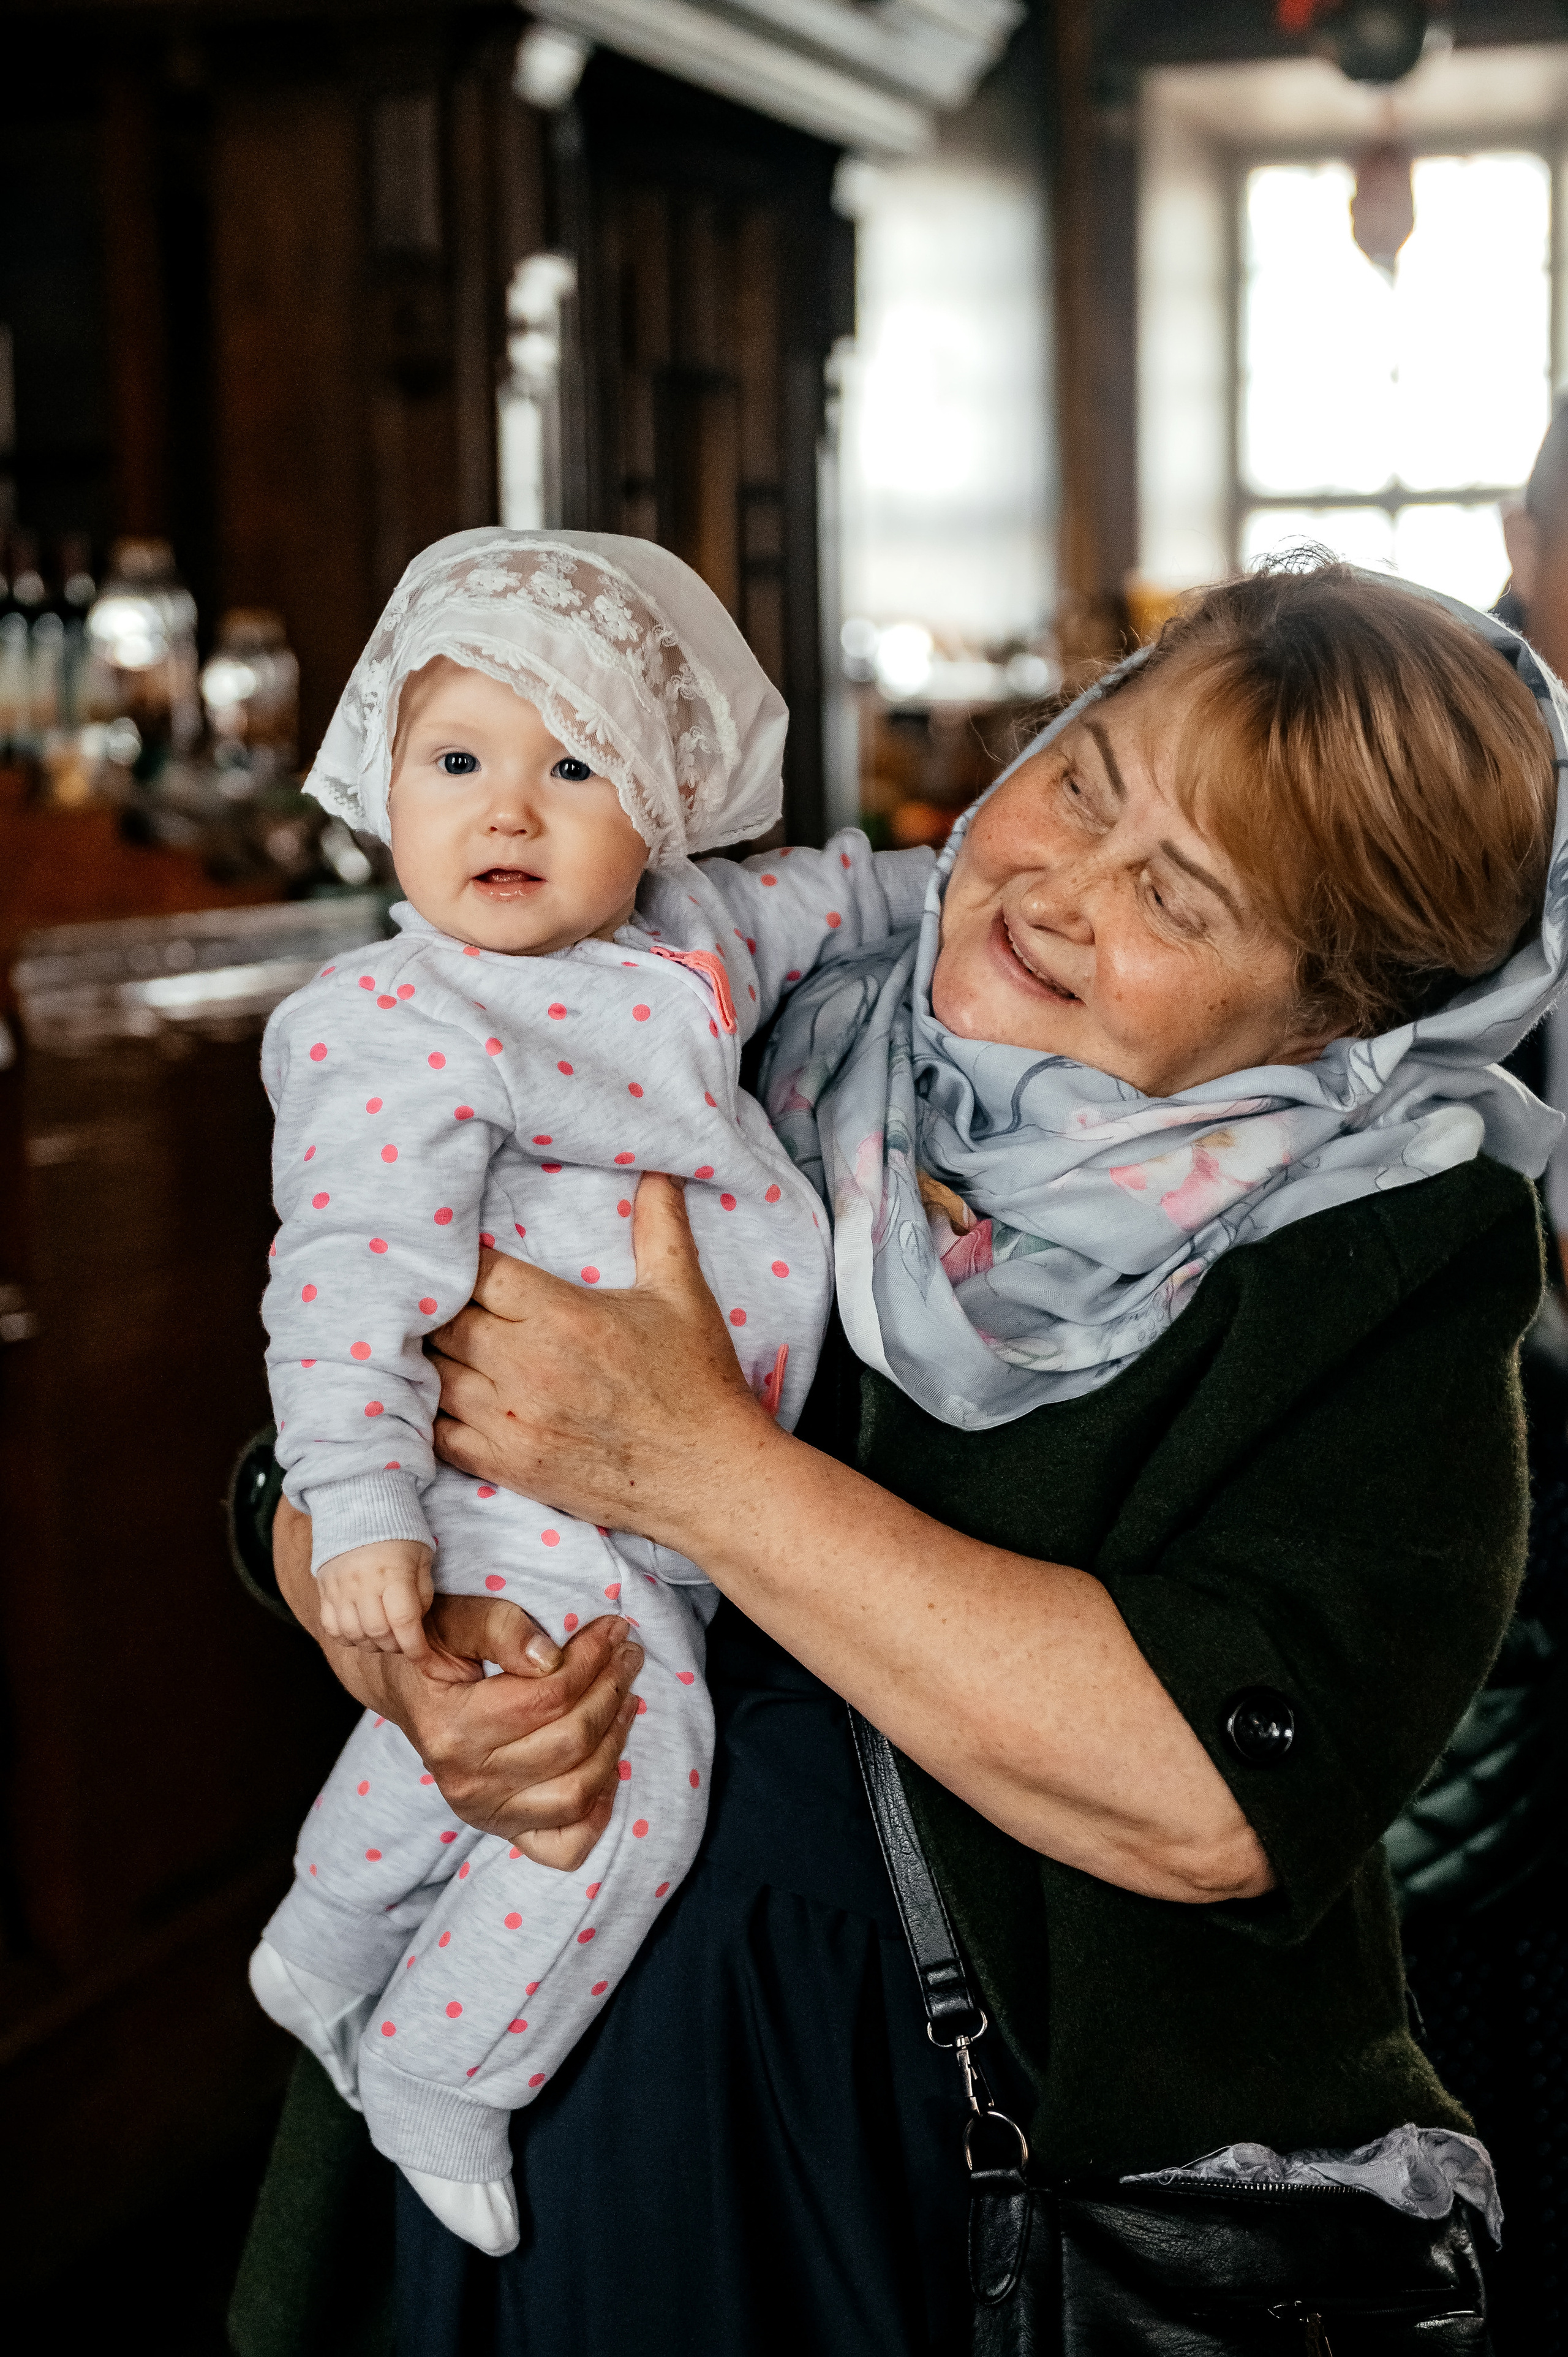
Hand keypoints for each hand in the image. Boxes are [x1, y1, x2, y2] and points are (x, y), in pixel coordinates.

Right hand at [275, 1499, 643, 1866]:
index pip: (546, 1697)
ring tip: (626, 1696)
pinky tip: (608, 1766)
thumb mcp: (451, 1620)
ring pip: (577, 1791)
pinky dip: (597, 1811)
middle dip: (610, 1690)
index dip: (591, 1659)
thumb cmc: (429, 1646)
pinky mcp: (504, 1829)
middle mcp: (467, 1782)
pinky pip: (564, 1844)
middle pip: (569, 1741)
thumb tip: (549, 1657)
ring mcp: (486, 1813)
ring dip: (615, 1740)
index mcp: (451, 1729)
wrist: (399, 1684)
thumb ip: (495, 1627)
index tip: (614, 1628)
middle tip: (627, 1653)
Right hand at [317, 1538, 437, 1665]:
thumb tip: (415, 1626)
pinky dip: (348, 1638)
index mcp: (393, 1573)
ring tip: (384, 1634)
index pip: (404, 1623)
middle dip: (396, 1646)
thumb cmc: (399, 1533)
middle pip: (378, 1634)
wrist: (359, 1507)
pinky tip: (361, 1630)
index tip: (424, 1659)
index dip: (416, 1648)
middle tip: (404, 1639)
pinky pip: (332, 1628)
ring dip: (373, 1644)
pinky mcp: (324, 1590)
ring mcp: (340, 1588)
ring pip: (354, 1635)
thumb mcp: (422, 1557)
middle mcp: (363, 1583)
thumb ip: (422, 1593)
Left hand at [428, 1172, 776, 1549]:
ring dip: (432, 1357)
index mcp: (563, 1315)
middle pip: (443, 1321)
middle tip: (440, 1299)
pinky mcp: (508, 1465)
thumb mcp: (683, 1294)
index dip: (463, 1262)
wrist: (709, 1476)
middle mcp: (528, 1365)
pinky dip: (430, 1413)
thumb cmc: (697, 1384)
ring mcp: (512, 1420)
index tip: (463, 1259)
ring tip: (435, 1344)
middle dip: (440, 1307)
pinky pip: (437, 1433)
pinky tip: (439, 1397)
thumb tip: (660, 1168)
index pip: (477, 1272)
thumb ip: (660, 1225)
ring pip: (432, 1374)